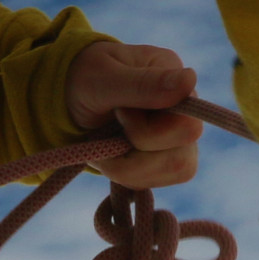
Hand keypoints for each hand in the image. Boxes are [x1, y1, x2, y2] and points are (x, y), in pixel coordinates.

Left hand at [66, 42, 203, 188]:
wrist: (68, 98)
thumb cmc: (83, 79)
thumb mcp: (103, 78)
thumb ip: (144, 83)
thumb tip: (190, 79)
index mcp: (177, 78)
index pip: (187, 128)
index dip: (147, 132)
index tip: (119, 112)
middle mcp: (185, 109)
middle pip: (181, 159)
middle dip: (135, 154)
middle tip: (110, 130)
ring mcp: (179, 136)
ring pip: (174, 172)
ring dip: (129, 169)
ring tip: (107, 146)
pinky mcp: (166, 158)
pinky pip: (157, 182)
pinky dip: (127, 175)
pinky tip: (112, 156)